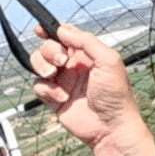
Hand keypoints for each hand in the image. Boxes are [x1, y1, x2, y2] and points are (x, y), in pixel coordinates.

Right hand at [30, 23, 141, 150]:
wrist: (111, 126)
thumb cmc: (115, 94)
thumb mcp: (109, 59)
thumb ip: (86, 41)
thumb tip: (62, 30)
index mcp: (86, 54)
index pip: (65, 35)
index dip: (51, 30)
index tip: (41, 30)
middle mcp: (72, 66)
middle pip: (48, 47)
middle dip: (49, 50)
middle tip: (61, 60)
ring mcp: (62, 81)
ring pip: (39, 64)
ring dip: (42, 66)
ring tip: (53, 75)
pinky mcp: (54, 98)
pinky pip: (39, 86)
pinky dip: (46, 89)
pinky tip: (62, 97)